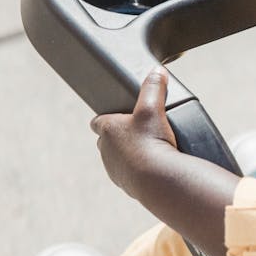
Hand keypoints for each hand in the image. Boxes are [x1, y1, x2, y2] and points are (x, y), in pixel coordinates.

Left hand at [90, 67, 176, 198]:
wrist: (158, 178)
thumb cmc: (152, 141)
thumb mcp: (153, 108)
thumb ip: (154, 88)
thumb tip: (157, 71)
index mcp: (107, 129)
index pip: (97, 121)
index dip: (106, 118)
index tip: (118, 117)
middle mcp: (105, 150)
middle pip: (106, 140)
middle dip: (118, 137)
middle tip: (139, 133)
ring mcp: (113, 168)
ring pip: (115, 158)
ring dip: (127, 155)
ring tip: (147, 151)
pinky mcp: (124, 184)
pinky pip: (126, 174)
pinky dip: (135, 170)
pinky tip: (150, 167)